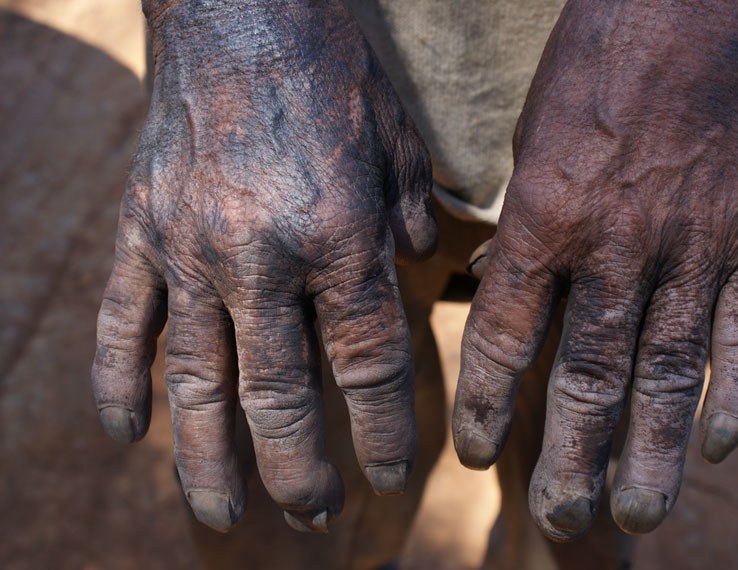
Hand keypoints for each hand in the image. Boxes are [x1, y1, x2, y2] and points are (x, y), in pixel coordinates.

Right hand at [92, 0, 434, 532]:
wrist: (237, 5)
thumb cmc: (329, 70)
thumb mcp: (397, 141)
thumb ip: (405, 218)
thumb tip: (410, 270)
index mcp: (338, 238)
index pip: (368, 367)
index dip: (386, 430)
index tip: (395, 473)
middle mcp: (262, 258)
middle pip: (281, 396)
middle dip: (299, 469)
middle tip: (314, 515)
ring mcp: (189, 249)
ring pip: (196, 382)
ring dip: (207, 460)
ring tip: (221, 516)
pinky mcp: (139, 230)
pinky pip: (120, 324)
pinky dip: (117, 384)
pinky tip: (126, 434)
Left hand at [453, 0, 737, 539]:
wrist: (688, 13)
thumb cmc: (591, 76)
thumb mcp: (530, 149)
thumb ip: (528, 235)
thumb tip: (514, 308)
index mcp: (543, 220)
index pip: (504, 340)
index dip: (487, 406)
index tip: (478, 455)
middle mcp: (614, 246)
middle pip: (586, 377)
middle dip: (568, 457)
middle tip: (559, 519)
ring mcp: (692, 246)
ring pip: (665, 375)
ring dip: (648, 454)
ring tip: (634, 514)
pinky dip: (735, 395)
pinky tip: (720, 446)